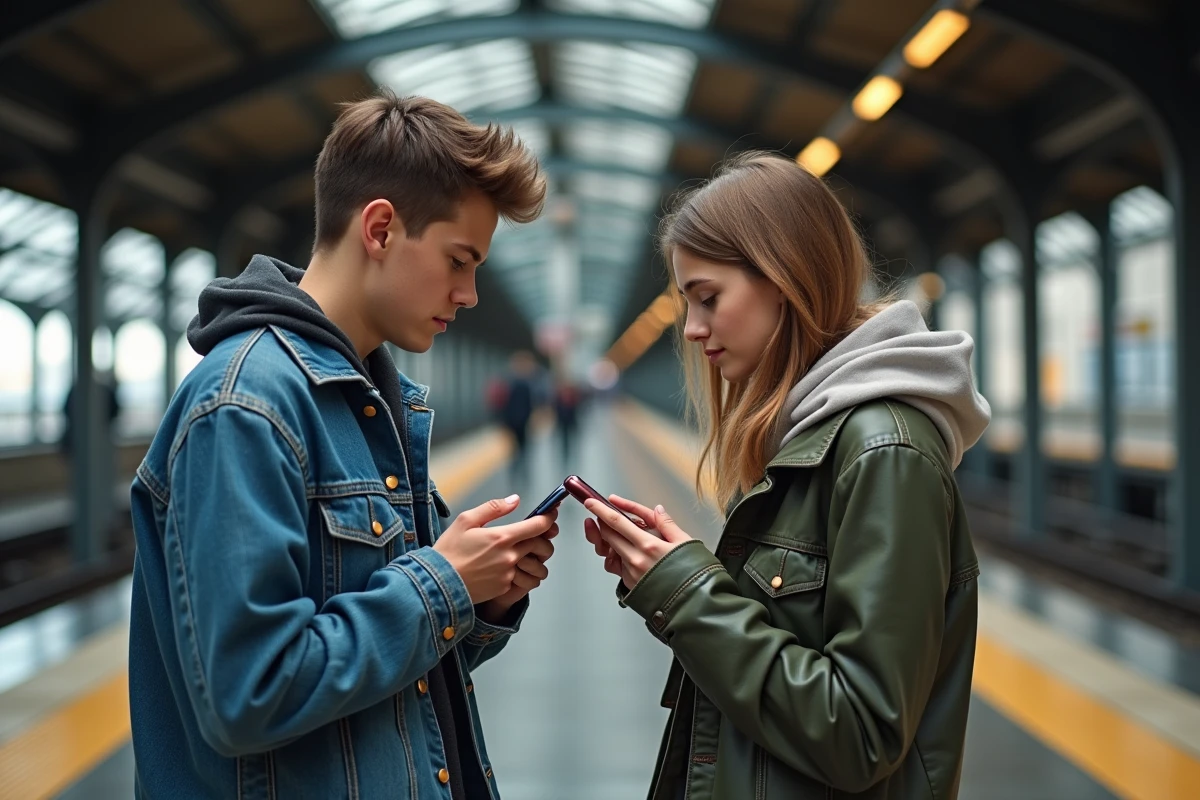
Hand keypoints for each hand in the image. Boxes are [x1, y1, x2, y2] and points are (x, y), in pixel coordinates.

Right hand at [433, 495, 558, 603]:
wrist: (437, 583)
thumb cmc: (448, 551)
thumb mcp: (466, 520)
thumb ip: (494, 508)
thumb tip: (515, 500)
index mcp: (501, 537)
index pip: (538, 526)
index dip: (549, 517)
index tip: (552, 513)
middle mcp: (509, 557)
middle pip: (540, 545)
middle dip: (543, 538)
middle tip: (536, 533)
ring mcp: (508, 574)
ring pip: (533, 563)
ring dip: (533, 557)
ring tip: (522, 552)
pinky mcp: (503, 588)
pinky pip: (520, 577)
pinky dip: (517, 571)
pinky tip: (503, 566)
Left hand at [582, 495, 691, 589]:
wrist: (691, 604)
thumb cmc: (692, 575)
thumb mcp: (685, 542)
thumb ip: (667, 524)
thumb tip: (658, 510)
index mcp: (648, 545)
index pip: (616, 522)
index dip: (600, 510)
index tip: (591, 502)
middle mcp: (635, 559)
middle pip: (608, 535)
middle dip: (601, 522)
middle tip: (601, 514)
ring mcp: (631, 573)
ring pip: (610, 551)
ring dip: (609, 540)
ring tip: (619, 535)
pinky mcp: (630, 584)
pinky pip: (617, 566)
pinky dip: (619, 556)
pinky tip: (628, 552)